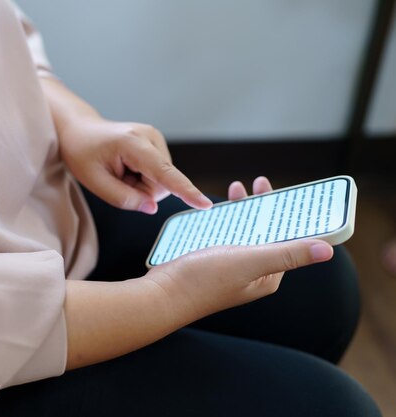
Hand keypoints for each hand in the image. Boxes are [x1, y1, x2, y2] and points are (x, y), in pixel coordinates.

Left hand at [39, 77, 210, 213]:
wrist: (79, 129)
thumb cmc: (82, 153)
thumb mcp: (95, 182)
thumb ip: (124, 198)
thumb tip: (153, 208)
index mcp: (134, 144)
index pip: (164, 173)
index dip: (185, 191)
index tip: (204, 204)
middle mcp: (151, 137)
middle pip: (161, 184)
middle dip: (141, 191)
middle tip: (115, 179)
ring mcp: (156, 139)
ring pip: (160, 181)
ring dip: (140, 185)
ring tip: (119, 171)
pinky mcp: (157, 145)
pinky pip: (157, 175)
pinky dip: (141, 178)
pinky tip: (126, 167)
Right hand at [144, 177, 333, 324]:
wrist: (162, 294)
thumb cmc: (203, 281)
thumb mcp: (249, 262)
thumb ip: (287, 254)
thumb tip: (327, 249)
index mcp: (267, 276)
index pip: (287, 240)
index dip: (288, 215)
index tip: (284, 192)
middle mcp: (251, 273)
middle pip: (264, 233)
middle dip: (263, 207)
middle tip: (257, 182)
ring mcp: (229, 267)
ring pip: (243, 232)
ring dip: (243, 210)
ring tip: (236, 189)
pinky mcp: (209, 261)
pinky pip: (223, 235)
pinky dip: (224, 219)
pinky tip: (217, 209)